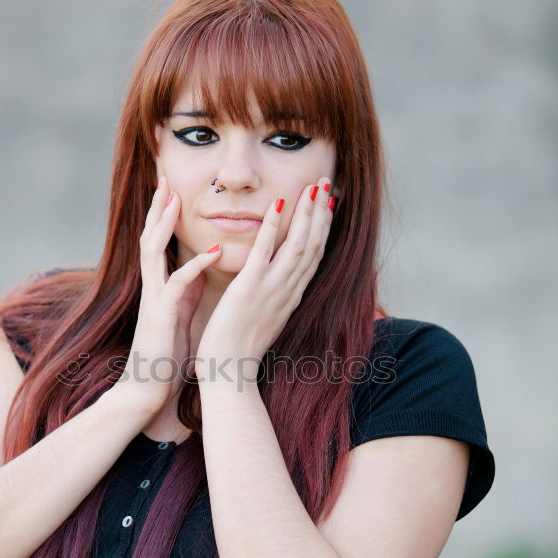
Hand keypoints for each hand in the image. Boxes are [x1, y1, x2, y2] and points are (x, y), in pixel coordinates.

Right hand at [114, 176, 221, 414]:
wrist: (149, 388)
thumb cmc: (167, 354)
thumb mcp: (181, 312)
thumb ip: (188, 287)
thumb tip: (200, 264)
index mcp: (162, 284)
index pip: (160, 240)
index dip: (164, 214)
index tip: (172, 187)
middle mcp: (154, 286)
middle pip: (150, 235)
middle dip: (157, 207)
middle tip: (164, 178)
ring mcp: (154, 298)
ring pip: (152, 250)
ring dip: (164, 224)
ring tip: (176, 200)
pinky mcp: (161, 315)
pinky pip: (177, 283)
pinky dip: (196, 265)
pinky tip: (213, 251)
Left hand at [194, 178, 335, 388]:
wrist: (230, 374)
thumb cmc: (239, 352)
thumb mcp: (264, 321)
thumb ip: (272, 302)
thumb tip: (277, 290)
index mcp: (291, 298)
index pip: (314, 257)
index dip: (323, 228)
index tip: (328, 205)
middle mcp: (288, 291)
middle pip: (314, 245)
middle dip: (321, 212)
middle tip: (327, 183)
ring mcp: (272, 289)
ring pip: (298, 243)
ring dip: (307, 212)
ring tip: (313, 185)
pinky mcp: (250, 289)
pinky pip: (265, 251)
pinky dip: (274, 225)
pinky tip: (278, 202)